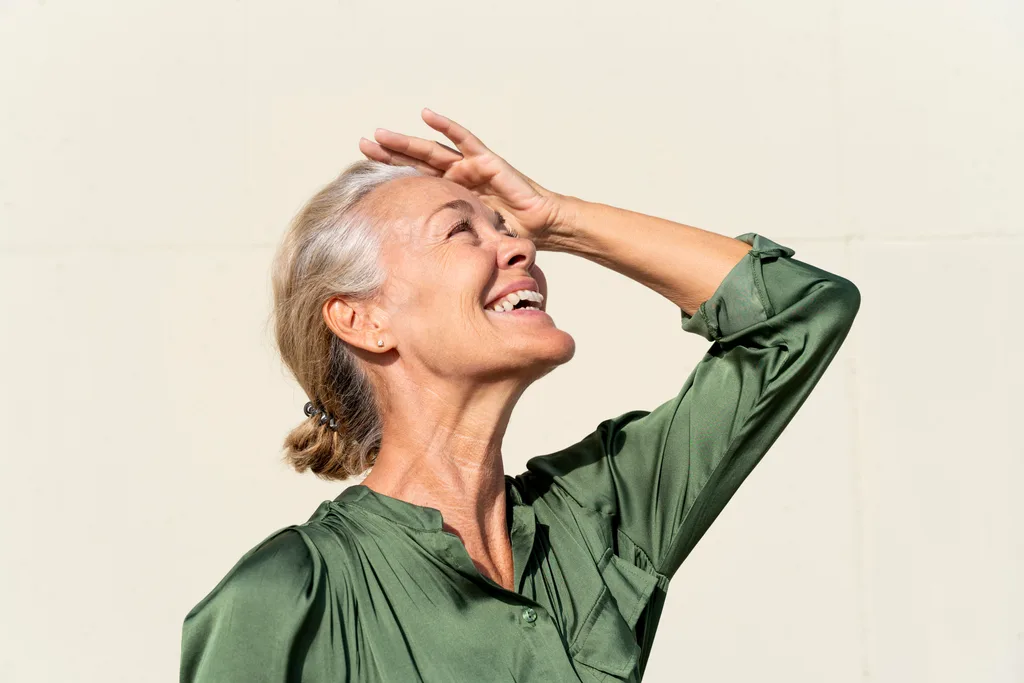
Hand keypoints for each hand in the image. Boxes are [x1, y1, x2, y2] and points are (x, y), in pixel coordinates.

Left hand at [358, 108, 569, 244]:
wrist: (541, 227)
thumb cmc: (509, 235)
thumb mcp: (470, 241)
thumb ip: (449, 245)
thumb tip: (418, 273)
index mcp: (450, 195)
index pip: (415, 182)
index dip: (391, 176)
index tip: (363, 174)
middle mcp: (456, 177)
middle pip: (416, 162)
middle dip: (389, 153)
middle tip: (362, 144)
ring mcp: (470, 166)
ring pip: (432, 150)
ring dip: (406, 141)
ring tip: (381, 133)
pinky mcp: (486, 159)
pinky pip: (464, 140)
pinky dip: (446, 127)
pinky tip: (427, 115)